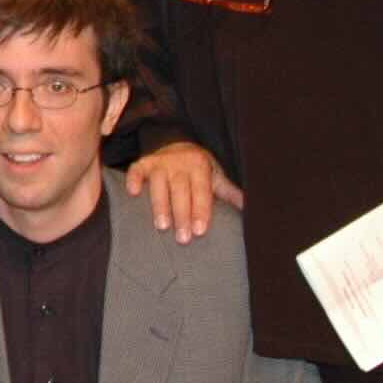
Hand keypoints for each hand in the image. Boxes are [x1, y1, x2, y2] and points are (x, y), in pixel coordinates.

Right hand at [126, 141, 242, 242]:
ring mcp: (159, 162)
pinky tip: (132, 193)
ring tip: (161, 226)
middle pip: (180, 190)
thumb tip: (250, 208)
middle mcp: (179, 163)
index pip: (201, 191)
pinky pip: (136, 170)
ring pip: (158, 184)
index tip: (200, 231)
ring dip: (160, 205)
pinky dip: (133, 180)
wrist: (178, 143)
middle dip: (181, 214)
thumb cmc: (199, 168)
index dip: (201, 211)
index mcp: (200, 166)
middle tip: (183, 238)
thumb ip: (228, 192)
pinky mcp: (143, 163)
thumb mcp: (215, 176)